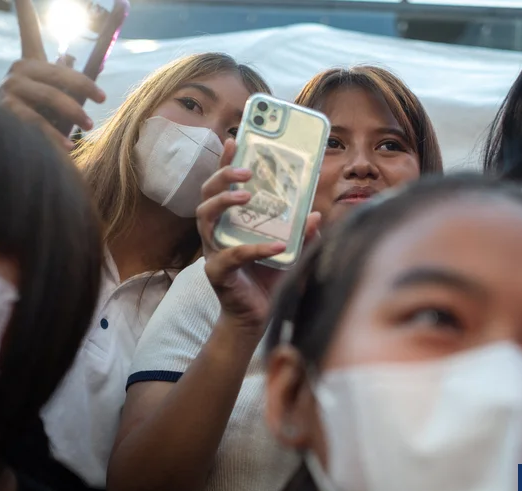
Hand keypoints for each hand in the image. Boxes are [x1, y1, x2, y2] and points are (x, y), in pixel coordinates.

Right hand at [0, 0, 106, 149]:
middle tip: (102, 98)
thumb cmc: (37, 120)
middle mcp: (17, 70)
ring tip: (88, 126)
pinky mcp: (4, 110)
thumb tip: (78, 66)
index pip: (28, 32)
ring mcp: (9, 88)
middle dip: (83, 85)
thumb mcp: (54, 100)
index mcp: (30, 64)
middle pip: (58, 71)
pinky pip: (36, 120)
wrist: (1, 145)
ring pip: (49, 96)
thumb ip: (65, 84)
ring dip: (72, 111)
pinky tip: (68, 146)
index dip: (25, 11)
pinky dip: (55, 135)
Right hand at [198, 139, 320, 334]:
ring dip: (224, 203)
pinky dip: (255, 249)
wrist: (257, 318)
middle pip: (205, 196)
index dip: (224, 163)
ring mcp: (212, 252)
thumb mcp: (291, 252)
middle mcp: (216, 233)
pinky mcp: (218, 274)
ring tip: (246, 197)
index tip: (233, 141)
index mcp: (230, 222)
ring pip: (205, 219)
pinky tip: (276, 247)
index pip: (222, 186)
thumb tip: (316, 215)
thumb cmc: (269, 280)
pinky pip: (231, 256)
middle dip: (221, 178)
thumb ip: (302, 234)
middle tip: (244, 171)